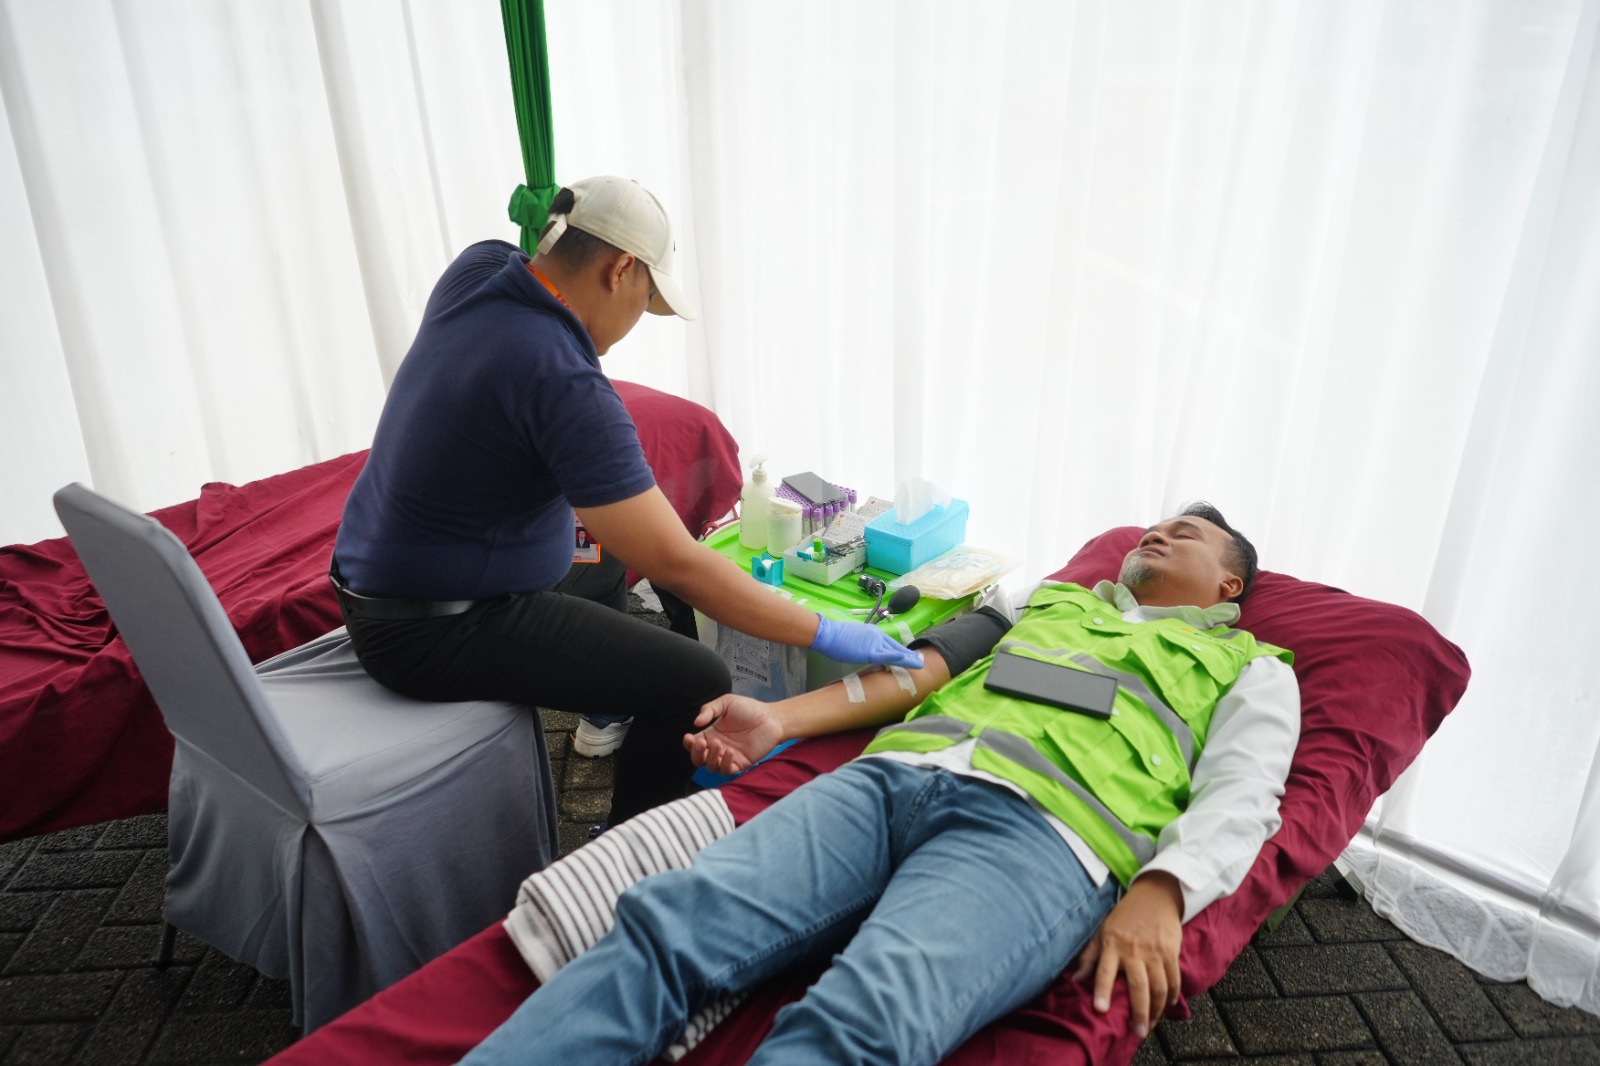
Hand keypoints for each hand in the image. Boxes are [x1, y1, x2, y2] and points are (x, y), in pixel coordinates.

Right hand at [684, 694, 784, 774]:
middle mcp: (717, 747)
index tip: (689, 736)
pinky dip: (725, 764)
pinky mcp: (740, 763)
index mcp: (711, 733)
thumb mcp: (726, 702)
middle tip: (703, 743)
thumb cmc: (750, 709)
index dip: (688, 744)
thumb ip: (709, 709)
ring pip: (711, 767)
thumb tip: (696, 722)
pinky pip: (727, 770)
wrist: (771, 718)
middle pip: (698, 759)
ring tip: (719, 744)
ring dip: (711, 758)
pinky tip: (729, 752)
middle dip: (696, 753)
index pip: (693, 744)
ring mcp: (728, 756)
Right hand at [809, 615, 923, 668]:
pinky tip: (908, 661)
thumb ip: (864, 644)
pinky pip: (887, 656)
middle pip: (897, 647)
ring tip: (920, 665)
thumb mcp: (854, 639)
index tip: (911, 655)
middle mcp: (878, 636)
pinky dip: (898, 658)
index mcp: (874, 633)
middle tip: (921, 661)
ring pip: (896, 652)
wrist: (827, 633)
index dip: (902, 650)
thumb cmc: (836, 637)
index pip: (891, 643)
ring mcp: (875, 643)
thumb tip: (867, 652)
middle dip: (909, 655)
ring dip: (909, 659)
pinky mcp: (870, 651)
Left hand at [1072, 871, 1183, 1038]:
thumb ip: (1089, 957)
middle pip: (1138, 986)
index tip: (1100, 1010)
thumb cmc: (1123, 917)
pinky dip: (1172, 995)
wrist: (1153, 896)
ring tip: (1151, 1025)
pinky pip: (1174, 979)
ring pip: (1159, 987)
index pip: (1104, 971)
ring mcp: (1154, 951)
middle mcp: (1133, 950)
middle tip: (1138, 1033)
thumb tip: (1075, 980)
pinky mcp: (1171, 951)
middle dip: (1139, 1012)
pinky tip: (1168, 1006)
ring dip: (1157, 1010)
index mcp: (1112, 945)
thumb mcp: (1102, 932)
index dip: (1102, 990)